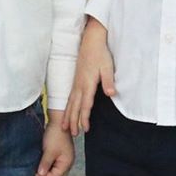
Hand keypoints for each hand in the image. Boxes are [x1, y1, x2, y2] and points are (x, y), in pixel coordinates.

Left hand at [36, 118, 75, 175]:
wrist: (58, 122)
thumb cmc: (56, 135)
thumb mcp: (49, 151)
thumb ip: (45, 164)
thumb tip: (40, 175)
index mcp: (67, 163)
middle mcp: (67, 164)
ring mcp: (63, 160)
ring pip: (55, 175)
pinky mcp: (59, 157)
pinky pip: (53, 168)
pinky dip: (47, 171)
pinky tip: (39, 171)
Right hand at [64, 20, 116, 136]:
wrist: (91, 41)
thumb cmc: (100, 54)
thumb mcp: (108, 67)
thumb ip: (109, 81)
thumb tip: (111, 94)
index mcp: (87, 83)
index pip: (85, 105)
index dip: (84, 118)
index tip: (85, 129)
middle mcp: (79, 85)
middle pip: (75, 107)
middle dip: (73, 121)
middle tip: (73, 134)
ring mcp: (75, 83)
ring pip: (70, 103)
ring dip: (67, 116)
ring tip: (64, 128)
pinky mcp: (75, 81)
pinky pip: (69, 98)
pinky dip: (66, 107)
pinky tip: (66, 113)